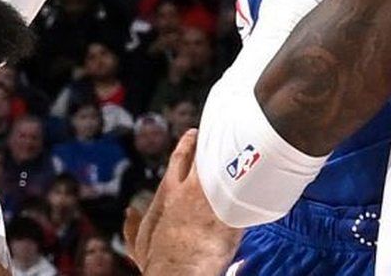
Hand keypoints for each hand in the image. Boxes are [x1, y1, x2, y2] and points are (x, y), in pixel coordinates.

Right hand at [125, 130, 240, 274]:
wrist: (178, 273)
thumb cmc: (160, 262)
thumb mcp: (142, 243)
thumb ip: (134, 226)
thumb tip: (129, 211)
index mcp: (168, 193)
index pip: (179, 159)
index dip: (187, 145)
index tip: (194, 134)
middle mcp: (190, 189)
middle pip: (203, 153)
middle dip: (211, 139)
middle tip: (220, 128)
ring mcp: (211, 197)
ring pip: (224, 163)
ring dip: (232, 152)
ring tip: (242, 140)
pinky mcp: (231, 210)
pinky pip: (244, 185)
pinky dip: (252, 174)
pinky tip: (261, 165)